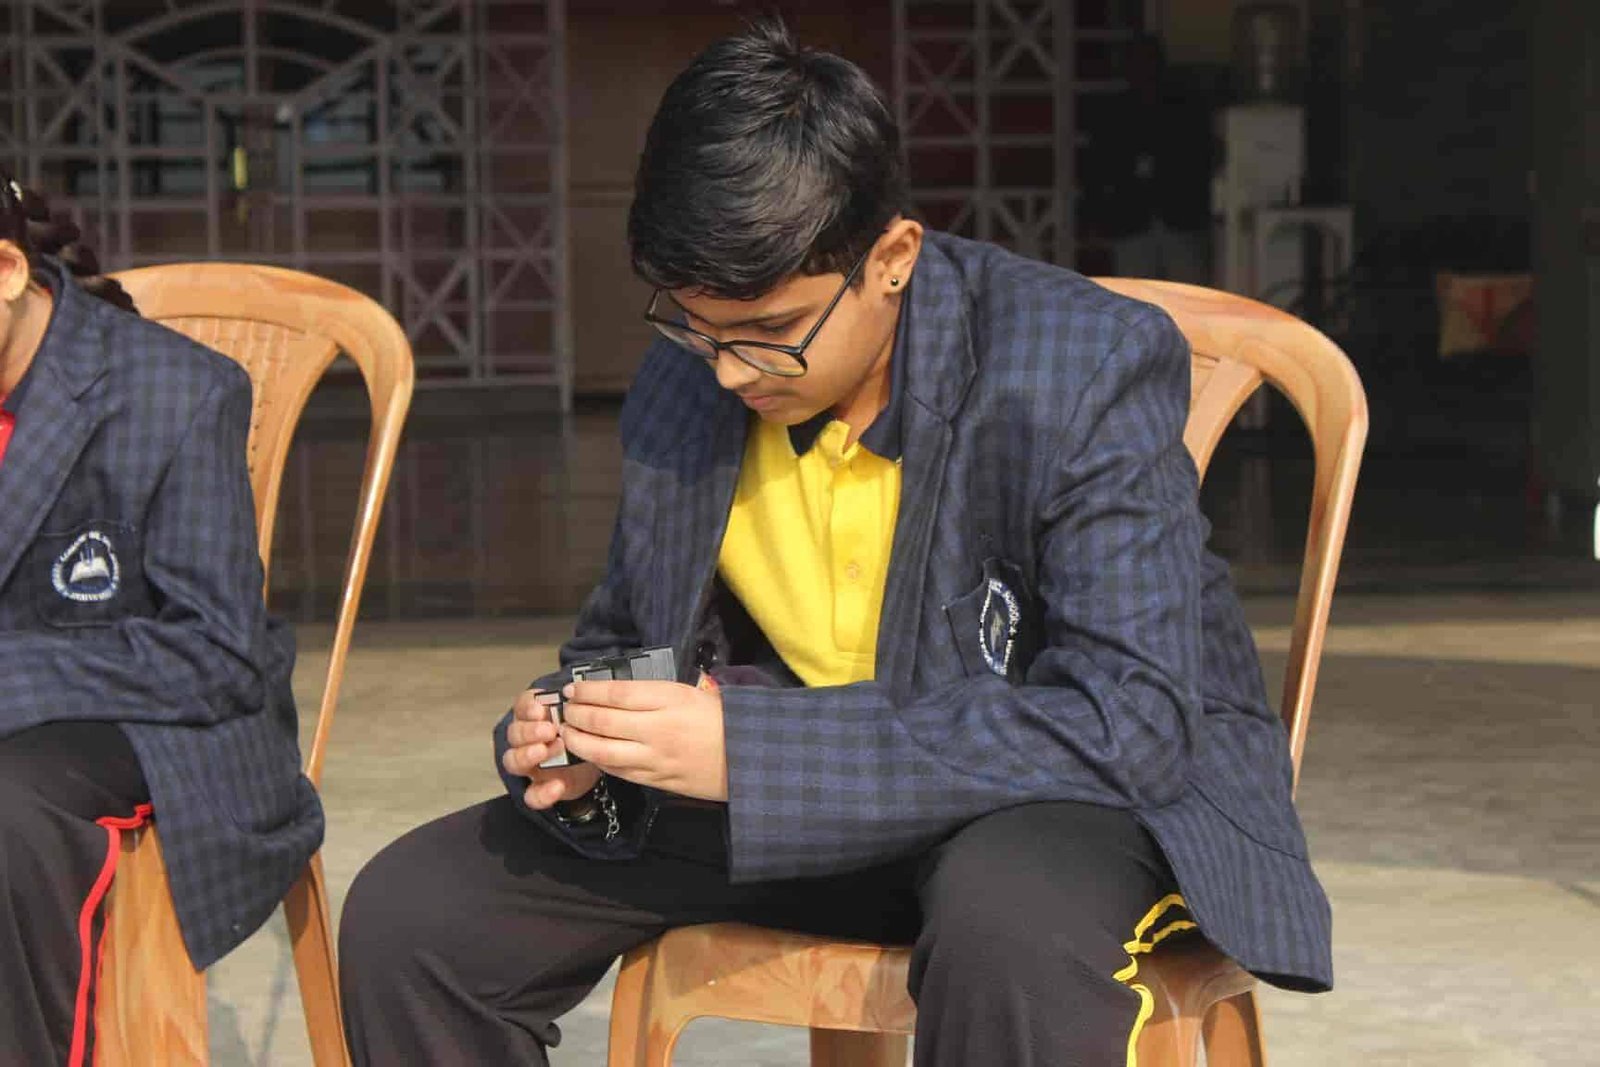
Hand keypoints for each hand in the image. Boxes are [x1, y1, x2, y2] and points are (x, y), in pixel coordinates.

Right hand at [502, 688, 602, 809]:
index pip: (522, 707)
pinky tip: (557, 786)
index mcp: (535, 717)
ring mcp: (531, 765)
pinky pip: (531, 794)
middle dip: (529, 731)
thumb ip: (575, 705)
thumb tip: (578, 693)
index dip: (528, 708)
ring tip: (546, 750)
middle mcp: (527, 740)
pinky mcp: (540, 787)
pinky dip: (541, 793)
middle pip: (514, 734)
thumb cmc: (584, 731)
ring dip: (527, 755)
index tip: (541, 709)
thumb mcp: (582, 714)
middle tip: (548, 730)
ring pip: (513, 761)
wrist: (595, 761)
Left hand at [559, 679, 727, 801]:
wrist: (747, 758)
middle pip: (603, 721)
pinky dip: (598, 761)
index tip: (573, 689)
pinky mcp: (656, 780)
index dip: (588, 691)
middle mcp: (658, 729)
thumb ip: (652, 694)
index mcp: (669, 700)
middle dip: (576, 715)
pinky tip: (590, 753)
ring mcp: (655, 758)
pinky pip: (619, 771)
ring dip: (579, 741)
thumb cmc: (719, 719)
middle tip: (565, 711)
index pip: (616, 693)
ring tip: (568, 733)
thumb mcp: (689, 693)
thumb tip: (612, 693)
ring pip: (603, 751)